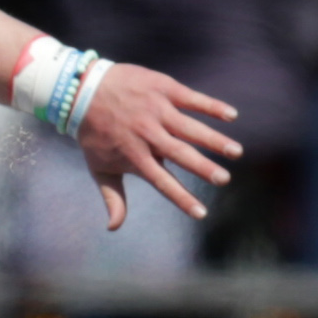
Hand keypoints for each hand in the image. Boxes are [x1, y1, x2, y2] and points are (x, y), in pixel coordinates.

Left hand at [76, 62, 241, 228]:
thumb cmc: (93, 134)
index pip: (162, 182)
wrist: (83, 91)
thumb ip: (112, 197)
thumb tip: (113, 228)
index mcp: (135, 157)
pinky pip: (192, 99)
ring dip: (214, 139)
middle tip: (224, 179)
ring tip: (235, 152)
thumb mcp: (98, 167)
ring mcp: (157, 111)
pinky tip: (232, 116)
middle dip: (202, 168)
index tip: (202, 214)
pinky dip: (212, 107)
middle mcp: (148, 135)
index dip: (182, 199)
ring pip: (190, 128)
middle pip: (180, 154)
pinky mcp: (163, 89)